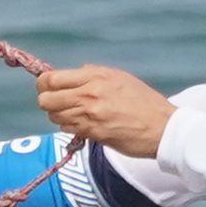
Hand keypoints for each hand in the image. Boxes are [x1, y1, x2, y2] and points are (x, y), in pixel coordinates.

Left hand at [31, 60, 174, 158]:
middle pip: (45, 99)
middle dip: (47, 101)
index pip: (51, 78)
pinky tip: (83, 124)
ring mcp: (89, 114)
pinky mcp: (92, 133)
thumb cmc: (143, 101)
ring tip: (74, 114)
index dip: (43, 84)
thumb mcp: (119, 77)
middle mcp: (89, 93)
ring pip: (54, 116)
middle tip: (57, 103)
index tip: (47, 87)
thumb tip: (74, 74)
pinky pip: (66, 128)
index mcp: (95, 75)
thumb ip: (93, 73)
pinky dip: (69, 127)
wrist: (162, 127)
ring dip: (59, 116)